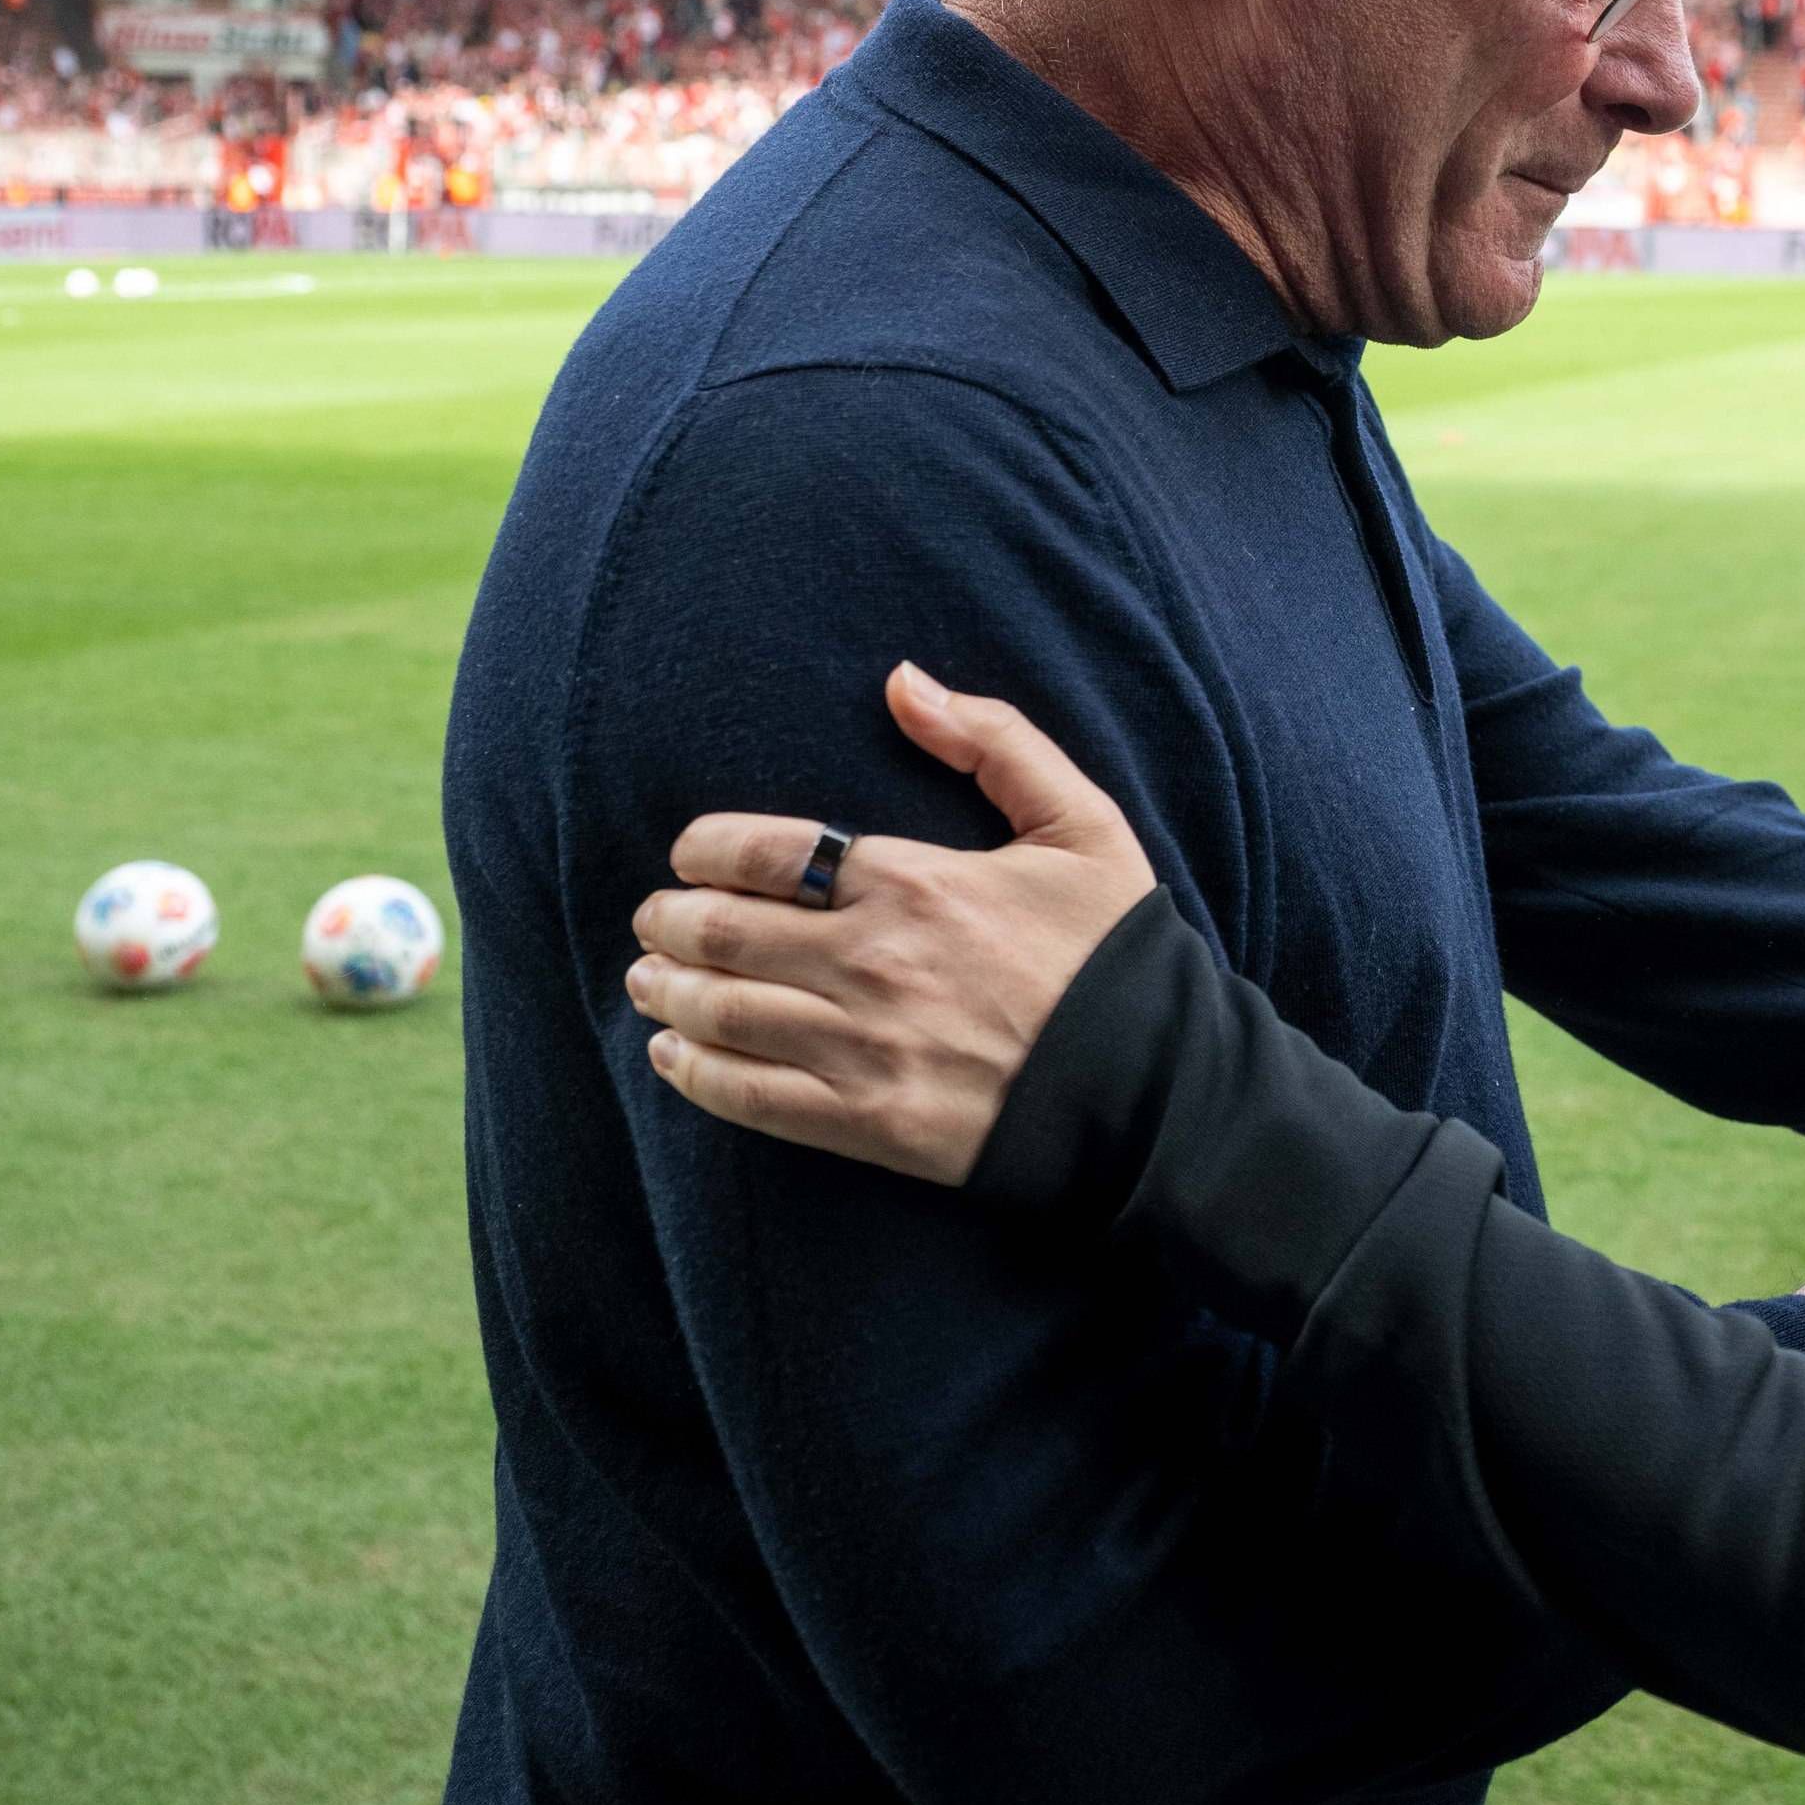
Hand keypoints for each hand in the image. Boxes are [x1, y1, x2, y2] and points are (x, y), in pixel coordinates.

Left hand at [627, 663, 1159, 1184]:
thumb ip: (994, 739)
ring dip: (668, 991)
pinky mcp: (868, 1124)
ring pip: (724, 1012)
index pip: (765, 852)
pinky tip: (672, 1055)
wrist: (1155, 1086)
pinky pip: (751, 1096)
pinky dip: (695, 1074)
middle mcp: (875, 963)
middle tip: (654, 918)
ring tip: (649, 979)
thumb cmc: (1116, 950)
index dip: (704, 851)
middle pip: (726, 933)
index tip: (689, 856)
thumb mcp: (1081, 822)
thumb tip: (902, 680)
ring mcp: (866, 1048)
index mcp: (916, 882)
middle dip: (669, 920)